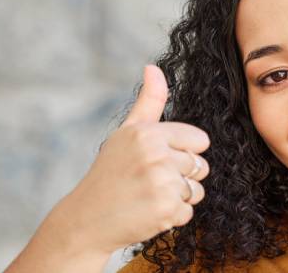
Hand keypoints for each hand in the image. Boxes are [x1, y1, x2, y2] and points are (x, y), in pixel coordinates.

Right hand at [57, 65, 210, 253]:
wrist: (86, 220)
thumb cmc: (110, 173)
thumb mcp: (127, 133)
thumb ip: (149, 101)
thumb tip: (154, 67)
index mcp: (148, 133)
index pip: (200, 141)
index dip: (184, 153)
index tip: (159, 160)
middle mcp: (156, 155)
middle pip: (201, 167)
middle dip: (181, 177)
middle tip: (150, 182)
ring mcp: (162, 183)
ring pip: (196, 190)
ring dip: (178, 198)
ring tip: (148, 197)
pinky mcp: (166, 210)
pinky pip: (188, 212)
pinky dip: (172, 217)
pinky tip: (148, 213)